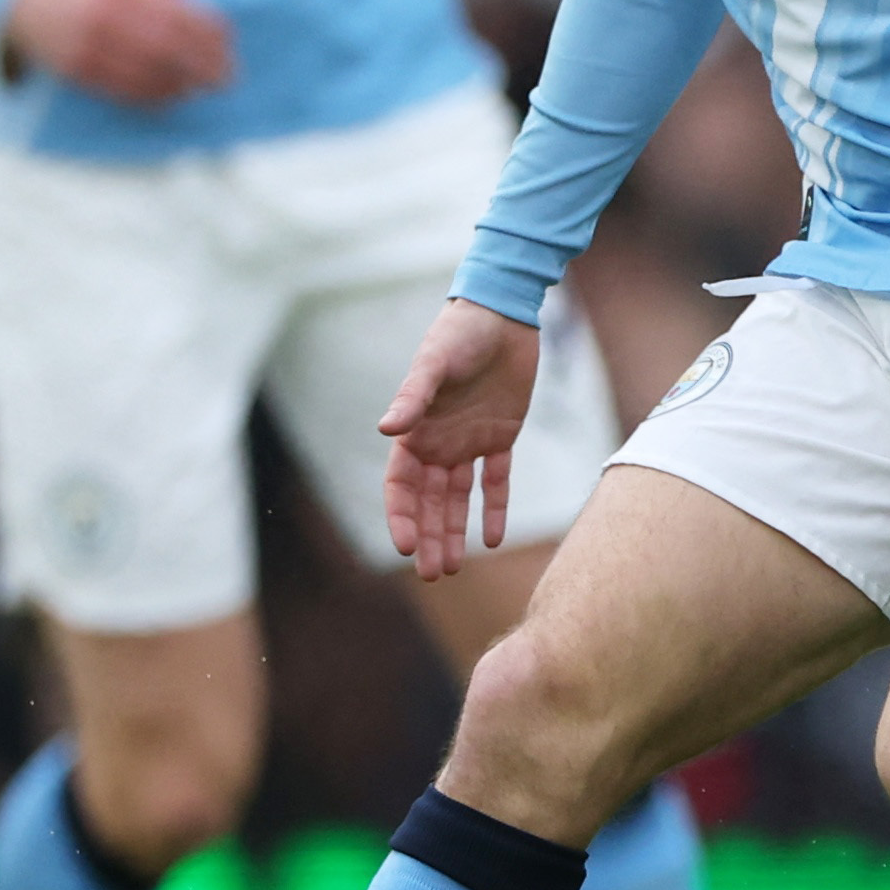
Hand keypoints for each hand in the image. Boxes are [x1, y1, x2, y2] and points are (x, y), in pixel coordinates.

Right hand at [4, 0, 234, 104]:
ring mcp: (89, 43)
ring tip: (205, 87)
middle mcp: (107, 13)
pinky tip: (173, 95)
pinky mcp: (76, 68)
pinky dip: (153, 95)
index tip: (230, 40)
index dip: (209, 30)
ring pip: (148, 70)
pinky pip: (122, 88)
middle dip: (205, 63)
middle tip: (229, 76)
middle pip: (169, 45)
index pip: (178, 11)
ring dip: (183, 83)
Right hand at [376, 300, 542, 580]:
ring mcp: (468, 442)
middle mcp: (437, 442)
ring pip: (458, 498)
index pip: (401, 486)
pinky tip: (492, 539)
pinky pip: (496, 480)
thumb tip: (386, 431)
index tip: (405, 546)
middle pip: (429, 502)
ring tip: (452, 568)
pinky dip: (494, 507)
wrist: (503, 315)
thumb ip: (413, 398)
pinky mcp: (501, 436)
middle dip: (428, 537)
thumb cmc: (459, 334)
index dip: (402, 516)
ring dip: (454, 531)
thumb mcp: (434, 365)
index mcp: (414, 431)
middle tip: (432, 574)